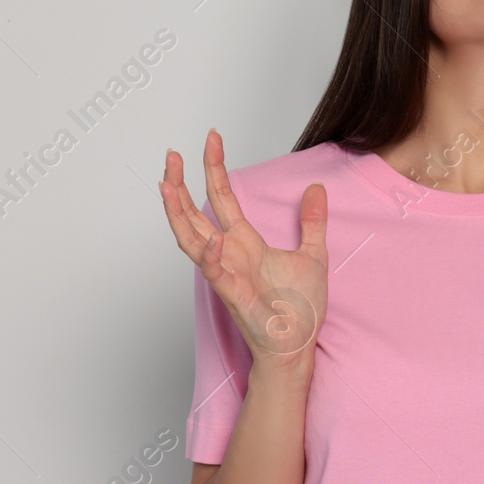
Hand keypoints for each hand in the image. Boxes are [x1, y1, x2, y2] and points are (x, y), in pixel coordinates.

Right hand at [161, 128, 328, 379]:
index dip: (215, 168)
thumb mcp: (314, 254)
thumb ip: (313, 221)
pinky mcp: (234, 295)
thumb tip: (316, 189)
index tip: (211, 139)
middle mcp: (229, 254)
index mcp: (245, 242)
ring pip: (191, 240)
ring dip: (178, 214)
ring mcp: (227, 274)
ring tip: (167, 186)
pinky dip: (213, 255)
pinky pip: (217, 273)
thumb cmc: (301, 308)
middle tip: (171, 155)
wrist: (299, 345)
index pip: (222, 198)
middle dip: (180, 185)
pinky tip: (213, 237)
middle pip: (194, 214)